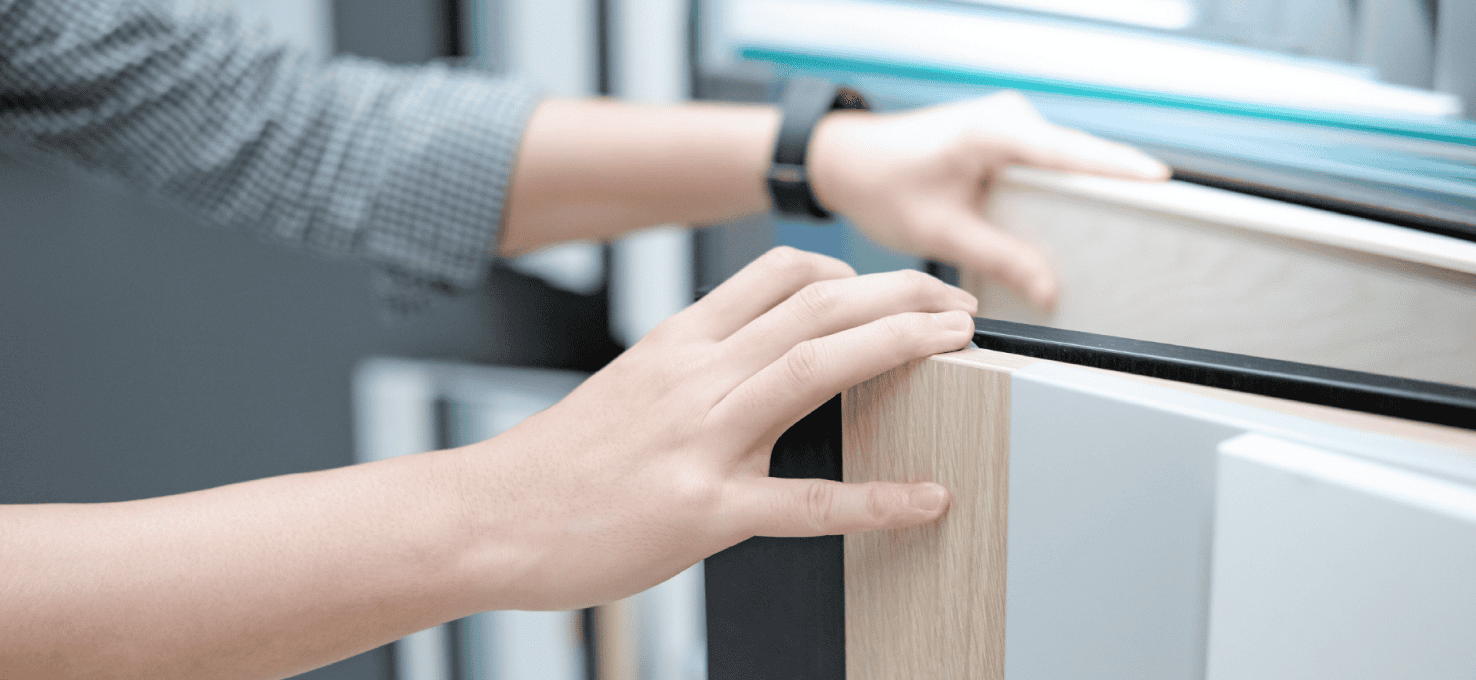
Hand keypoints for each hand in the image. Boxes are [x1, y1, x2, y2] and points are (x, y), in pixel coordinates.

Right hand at [455, 247, 976, 609]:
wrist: (487, 516)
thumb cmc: (562, 461)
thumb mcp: (631, 384)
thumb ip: (698, 362)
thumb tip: (765, 352)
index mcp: (678, 342)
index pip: (779, 274)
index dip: (854, 272)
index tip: (895, 287)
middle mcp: (693, 376)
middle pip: (814, 306)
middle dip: (901, 293)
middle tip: (961, 306)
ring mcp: (698, 441)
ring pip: (813, 369)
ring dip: (899, 346)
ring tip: (962, 347)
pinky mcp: (700, 511)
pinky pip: (806, 502)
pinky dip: (876, 500)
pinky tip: (925, 500)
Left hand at [807, 91, 1169, 306]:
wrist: (848, 160)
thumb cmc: (882, 183)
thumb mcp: (941, 231)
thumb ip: (1000, 258)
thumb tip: (1049, 287)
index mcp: (992, 132)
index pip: (1070, 151)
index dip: (1117, 167)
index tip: (1159, 181)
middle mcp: (1007, 117)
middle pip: (1078, 155)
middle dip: (1112, 185)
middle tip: (1153, 219)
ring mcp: (1009, 123)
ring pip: (1065, 159)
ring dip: (1087, 189)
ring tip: (1122, 224)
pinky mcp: (1006, 136)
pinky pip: (1049, 163)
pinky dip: (1063, 188)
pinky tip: (1079, 217)